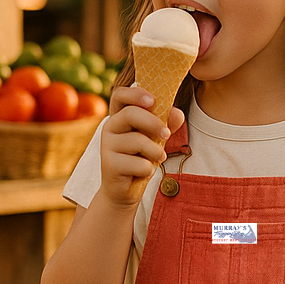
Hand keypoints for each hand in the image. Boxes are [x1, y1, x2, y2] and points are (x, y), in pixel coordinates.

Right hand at [99, 86, 184, 206]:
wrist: (125, 189)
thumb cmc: (141, 158)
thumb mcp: (156, 138)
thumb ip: (167, 124)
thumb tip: (177, 114)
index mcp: (120, 116)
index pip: (120, 95)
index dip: (135, 94)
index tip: (153, 101)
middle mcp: (110, 127)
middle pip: (130, 114)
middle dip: (154, 123)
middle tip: (167, 134)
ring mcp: (107, 146)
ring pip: (137, 141)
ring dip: (155, 152)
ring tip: (157, 158)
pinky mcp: (109, 165)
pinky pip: (139, 164)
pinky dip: (148, 169)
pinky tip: (143, 172)